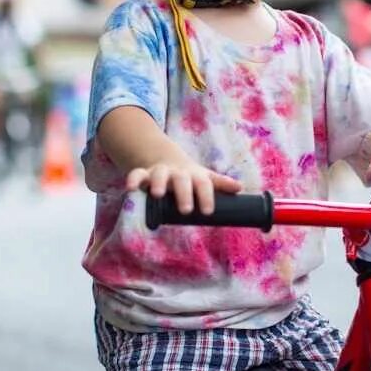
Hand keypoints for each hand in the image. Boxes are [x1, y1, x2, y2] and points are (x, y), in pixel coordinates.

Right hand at [126, 161, 241, 214]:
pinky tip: (131, 189)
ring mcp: (160, 172)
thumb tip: (240, 188)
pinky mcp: (144, 173)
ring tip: (157, 195)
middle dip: (183, 194)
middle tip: (186, 210)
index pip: (204, 184)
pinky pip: (137, 174)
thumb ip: (220, 183)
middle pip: (182, 180)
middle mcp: (178, 173)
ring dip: (158, 183)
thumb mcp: (205, 177)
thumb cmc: (190, 176)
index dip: (207, 196)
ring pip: (159, 175)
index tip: (208, 211)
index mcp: (195, 175)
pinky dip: (133, 180)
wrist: (166, 158)